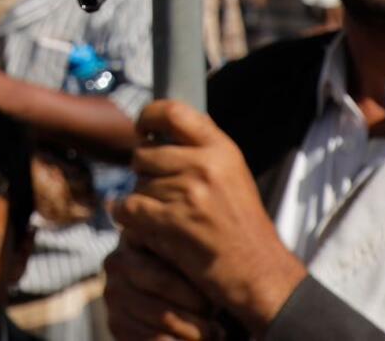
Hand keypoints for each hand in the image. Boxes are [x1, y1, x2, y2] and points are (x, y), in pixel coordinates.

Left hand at [111, 101, 309, 335]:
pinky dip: (126, 217)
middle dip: (143, 172)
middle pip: (145, 153)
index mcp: (222, 149)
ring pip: (136, 184)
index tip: (141, 129)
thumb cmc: (243, 228)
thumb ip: (204, 150)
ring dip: (141, 200)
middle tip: (156, 190)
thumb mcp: (234, 175)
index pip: (173, 112)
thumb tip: (165, 126)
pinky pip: (128, 207)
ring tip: (161, 216)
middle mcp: (206, 165)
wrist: (258, 273)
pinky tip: (138, 225)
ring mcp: (189, 193)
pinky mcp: (172, 222)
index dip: (148, 116)